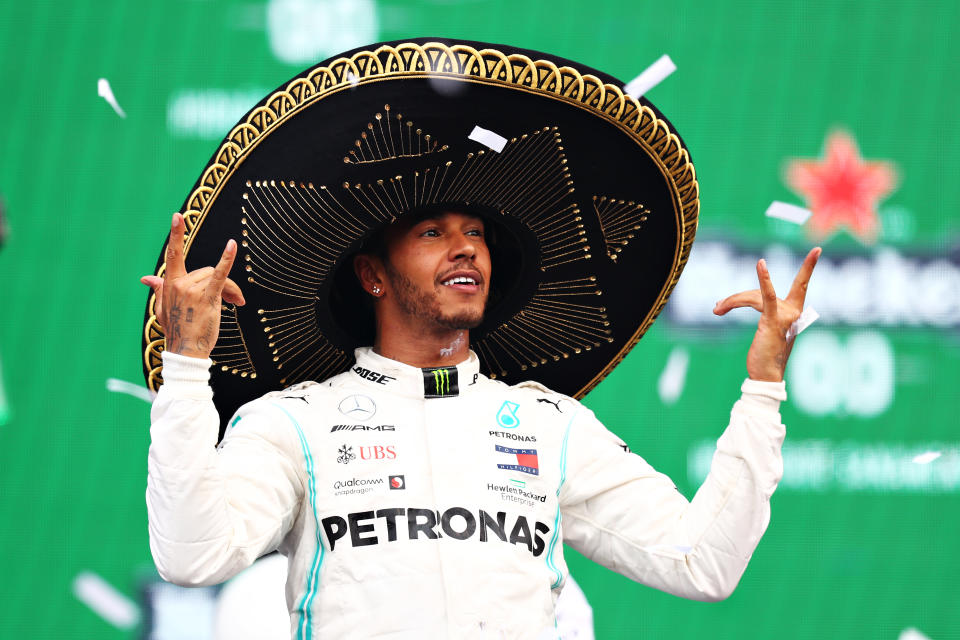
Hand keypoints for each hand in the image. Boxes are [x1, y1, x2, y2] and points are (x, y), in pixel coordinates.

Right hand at [140, 213, 244, 358]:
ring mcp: (192, 291)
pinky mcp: (206, 298)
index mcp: (170, 284)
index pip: (173, 255)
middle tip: (236, 299)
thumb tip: (146, 277)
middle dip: (223, 283)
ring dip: (231, 289)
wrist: (185, 350)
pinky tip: (232, 245)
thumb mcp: (163, 308)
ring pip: (216, 277)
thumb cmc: (177, 329)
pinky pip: (219, 275)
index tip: (177, 216)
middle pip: (207, 271)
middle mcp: (179, 284)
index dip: (175, 235)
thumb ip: (159, 289)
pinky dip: (227, 259)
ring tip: (238, 303)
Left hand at [713, 247, 821, 381]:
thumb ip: (757, 309)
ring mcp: (786, 315)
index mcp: (795, 312)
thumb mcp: (764, 328)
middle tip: (722, 305)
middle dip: (751, 292)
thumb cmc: (764, 354)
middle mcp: (794, 311)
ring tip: (717, 310)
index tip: (817, 249)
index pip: (802, 284)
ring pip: (754, 295)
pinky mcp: (774, 319)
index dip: (809, 267)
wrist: (766, 375)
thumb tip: (724, 303)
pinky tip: (761, 264)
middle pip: (763, 290)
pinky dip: (763, 278)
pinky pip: (765, 295)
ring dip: (732, 302)